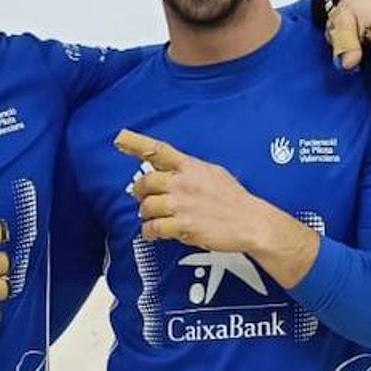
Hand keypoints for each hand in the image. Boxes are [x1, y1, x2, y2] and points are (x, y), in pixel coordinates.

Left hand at [115, 130, 261, 251]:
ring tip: (153, 218)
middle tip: (143, 198)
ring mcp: (182, 204)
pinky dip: (150, 232)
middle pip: (146, 182)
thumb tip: (170, 168)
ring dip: (146, 214)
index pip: (159, 150)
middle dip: (140, 192)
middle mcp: (183, 182)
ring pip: (146, 207)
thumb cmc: (233, 199)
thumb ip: (189, 169)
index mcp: (191, 166)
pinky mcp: (182, 225)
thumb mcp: (213, 172)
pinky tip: (154, 233)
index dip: (137, 143)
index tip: (120, 138)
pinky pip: (153, 228)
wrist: (251, 222)